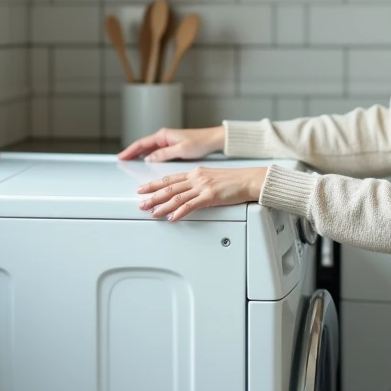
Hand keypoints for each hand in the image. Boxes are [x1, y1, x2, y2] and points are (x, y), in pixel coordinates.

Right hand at [118, 126, 224, 161]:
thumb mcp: (181, 150)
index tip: (121, 156)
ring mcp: (168, 142)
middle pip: (143, 145)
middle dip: (132, 153)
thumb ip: (164, 154)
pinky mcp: (173, 147)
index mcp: (164, 135)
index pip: (141, 143)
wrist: (213, 140)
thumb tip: (149, 159)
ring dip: (140, 155)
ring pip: (149, 149)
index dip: (130, 150)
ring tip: (130, 162)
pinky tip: (147, 162)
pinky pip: (157, 152)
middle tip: (121, 160)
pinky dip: (149, 156)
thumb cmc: (200, 142)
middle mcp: (164, 137)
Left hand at [137, 166, 268, 221]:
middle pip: (169, 188)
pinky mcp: (210, 196)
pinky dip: (179, 212)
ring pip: (177, 197)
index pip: (170, 179)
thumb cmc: (235, 180)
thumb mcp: (213, 177)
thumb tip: (189, 192)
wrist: (250, 179)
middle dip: (152, 196)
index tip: (142, 188)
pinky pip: (191, 205)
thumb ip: (200, 183)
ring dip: (162, 206)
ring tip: (152, 213)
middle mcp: (197, 178)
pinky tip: (172, 217)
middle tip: (140, 203)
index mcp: (196, 173)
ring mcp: (203, 187)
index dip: (154, 184)